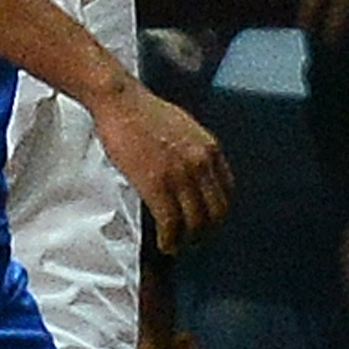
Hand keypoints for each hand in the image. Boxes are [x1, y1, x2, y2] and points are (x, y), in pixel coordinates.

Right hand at [93, 81, 234, 252]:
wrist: (121, 102)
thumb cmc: (144, 113)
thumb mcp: (184, 129)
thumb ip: (194, 152)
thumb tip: (194, 177)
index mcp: (210, 148)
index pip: (227, 191)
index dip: (219, 212)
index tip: (209, 221)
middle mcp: (201, 162)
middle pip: (216, 211)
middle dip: (206, 231)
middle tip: (195, 240)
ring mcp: (180, 174)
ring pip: (195, 221)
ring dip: (188, 240)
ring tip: (178, 246)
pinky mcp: (157, 184)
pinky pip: (171, 222)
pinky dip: (170, 239)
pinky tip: (165, 244)